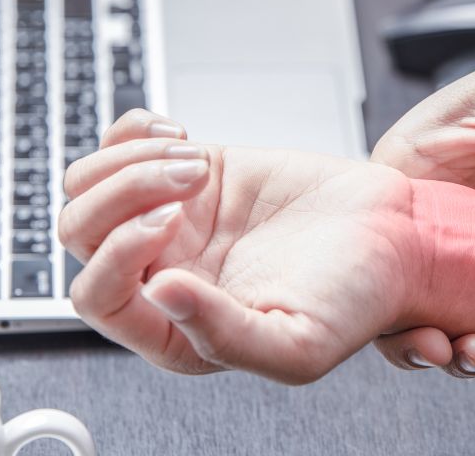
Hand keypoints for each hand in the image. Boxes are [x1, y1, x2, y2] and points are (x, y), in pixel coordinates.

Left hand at [60, 110, 424, 383]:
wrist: (394, 236)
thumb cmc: (354, 297)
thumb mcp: (299, 343)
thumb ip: (223, 335)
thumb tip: (158, 294)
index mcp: (178, 328)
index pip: (97, 298)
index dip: (117, 255)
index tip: (173, 222)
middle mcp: (164, 273)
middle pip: (80, 231)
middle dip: (123, 194)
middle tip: (189, 183)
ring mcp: (172, 219)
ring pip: (89, 184)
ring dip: (130, 159)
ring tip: (195, 160)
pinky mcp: (191, 172)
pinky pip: (121, 144)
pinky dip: (134, 130)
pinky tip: (180, 136)